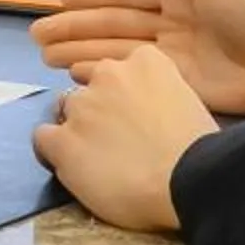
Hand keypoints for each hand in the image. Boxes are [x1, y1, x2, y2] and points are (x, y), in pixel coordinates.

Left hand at [30, 46, 217, 232]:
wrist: (187, 183)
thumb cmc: (201, 150)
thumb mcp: (189, 103)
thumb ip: (162, 95)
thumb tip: (153, 111)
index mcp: (145, 61)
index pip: (122, 67)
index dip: (126, 93)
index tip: (135, 115)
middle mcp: (107, 73)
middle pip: (91, 86)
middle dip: (100, 108)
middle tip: (117, 140)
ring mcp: (81, 106)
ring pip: (66, 111)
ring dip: (78, 128)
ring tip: (96, 159)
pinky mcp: (62, 141)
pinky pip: (43, 138)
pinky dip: (53, 150)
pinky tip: (72, 167)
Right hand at [32, 0, 244, 116]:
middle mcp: (171, 22)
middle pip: (112, 24)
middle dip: (75, 28)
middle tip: (36, 37)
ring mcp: (173, 56)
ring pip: (115, 52)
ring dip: (81, 53)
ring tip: (45, 57)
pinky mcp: (177, 85)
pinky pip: (132, 76)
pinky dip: (104, 75)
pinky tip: (78, 77)